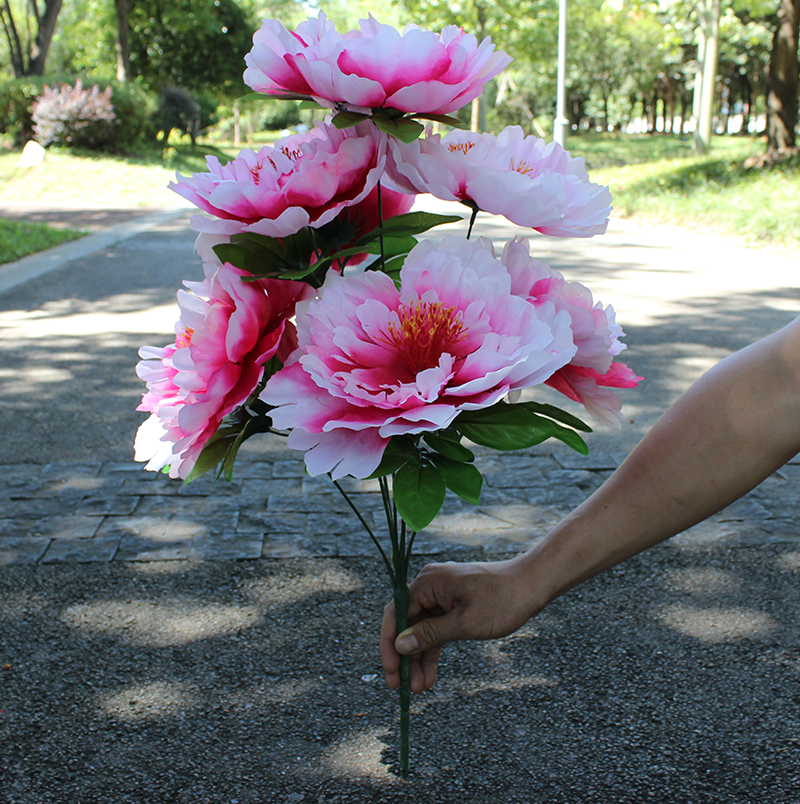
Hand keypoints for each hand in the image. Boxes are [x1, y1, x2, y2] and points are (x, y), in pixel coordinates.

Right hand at [380, 556, 538, 691]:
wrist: (532, 585)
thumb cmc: (501, 601)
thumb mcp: (464, 623)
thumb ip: (430, 634)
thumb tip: (400, 645)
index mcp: (428, 582)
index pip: (396, 614)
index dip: (389, 644)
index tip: (391, 671)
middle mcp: (430, 585)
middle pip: (406, 623)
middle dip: (404, 656)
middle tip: (400, 686)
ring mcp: (442, 595)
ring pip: (421, 629)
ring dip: (418, 658)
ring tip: (419, 687)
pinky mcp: (453, 604)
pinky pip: (436, 628)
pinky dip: (433, 649)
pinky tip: (430, 674)